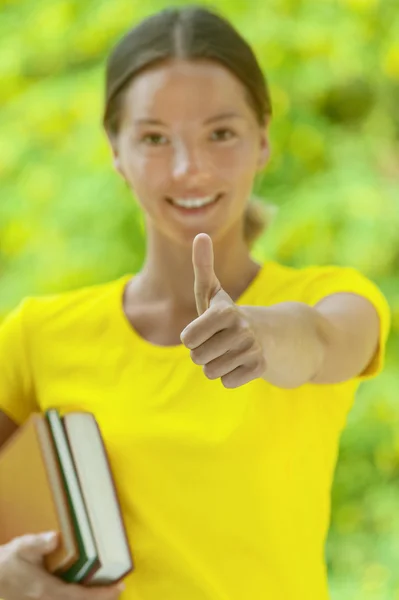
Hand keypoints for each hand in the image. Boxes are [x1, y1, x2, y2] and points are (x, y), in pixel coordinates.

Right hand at [0, 532, 124, 599]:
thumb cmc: (5, 564)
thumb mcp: (21, 549)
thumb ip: (38, 543)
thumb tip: (56, 537)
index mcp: (47, 590)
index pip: (81, 596)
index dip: (103, 594)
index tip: (120, 586)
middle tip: (117, 590)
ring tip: (106, 593)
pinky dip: (77, 599)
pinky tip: (83, 593)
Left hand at [180, 234, 265, 387]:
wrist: (268, 334)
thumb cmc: (228, 314)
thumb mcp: (213, 292)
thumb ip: (203, 266)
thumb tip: (201, 234)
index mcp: (225, 311)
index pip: (187, 339)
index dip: (191, 337)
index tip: (204, 329)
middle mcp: (241, 329)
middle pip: (197, 358)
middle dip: (203, 353)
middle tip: (218, 341)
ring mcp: (253, 349)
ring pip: (211, 372)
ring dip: (216, 365)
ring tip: (228, 351)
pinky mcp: (261, 368)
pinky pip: (227, 382)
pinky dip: (230, 376)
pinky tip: (240, 362)